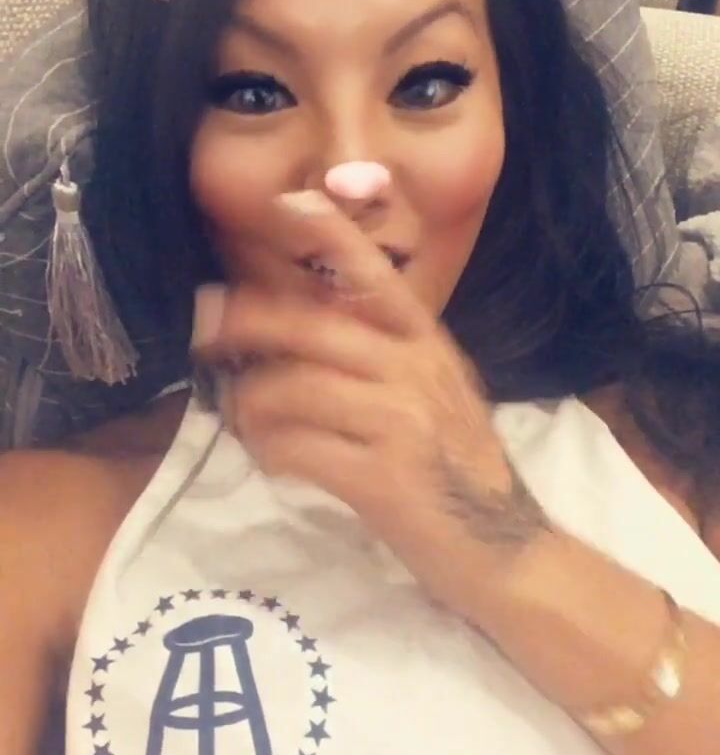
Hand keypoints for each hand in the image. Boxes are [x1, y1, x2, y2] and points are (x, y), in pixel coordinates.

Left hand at [192, 192, 545, 621]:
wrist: (505, 549)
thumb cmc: (459, 470)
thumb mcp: (435, 394)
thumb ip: (382, 357)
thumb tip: (298, 329)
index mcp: (427, 344)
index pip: (376, 274)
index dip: (329, 234)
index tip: (287, 204)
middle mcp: (415, 370)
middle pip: (308, 327)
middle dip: (244, 325)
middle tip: (206, 336)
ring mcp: (400, 422)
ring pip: (291, 389)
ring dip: (251, 407)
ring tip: (246, 424)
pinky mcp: (380, 477)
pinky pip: (295, 448)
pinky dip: (270, 452)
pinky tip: (273, 461)